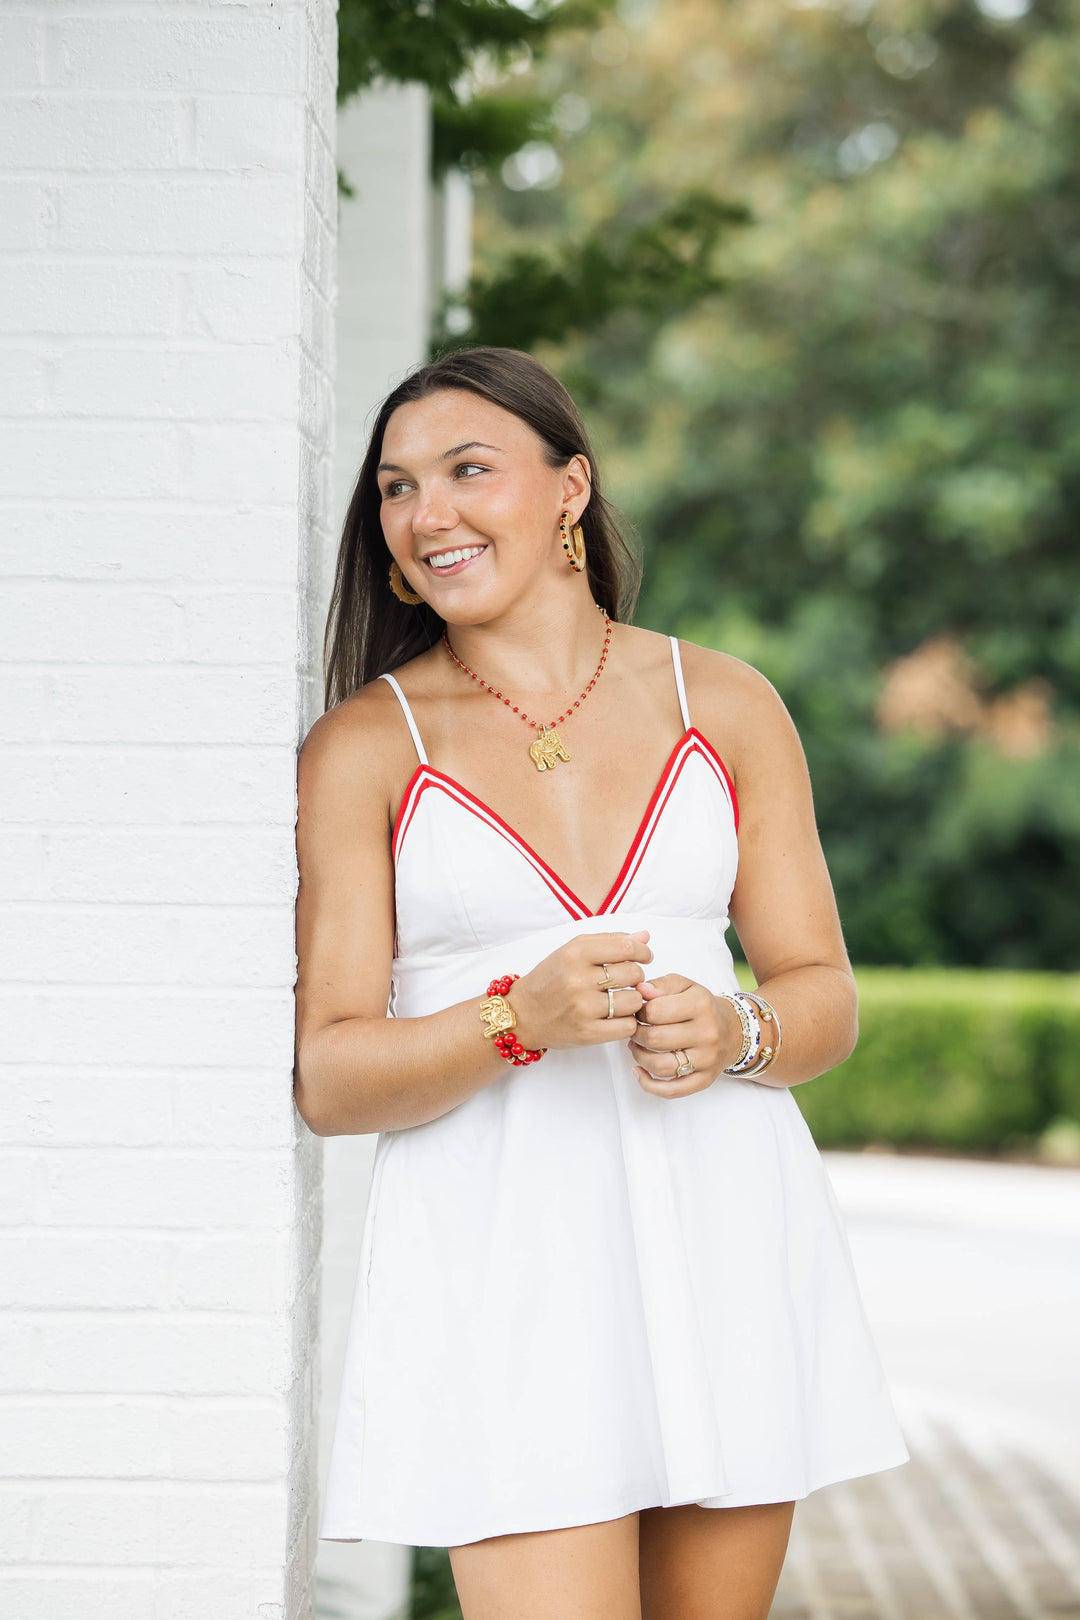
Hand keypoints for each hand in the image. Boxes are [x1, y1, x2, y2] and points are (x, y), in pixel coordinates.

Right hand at [509, 931, 653, 1051]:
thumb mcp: (572, 952)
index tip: (644, 956)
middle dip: (636, 976)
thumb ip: (609, 941)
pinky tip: (616, 1017)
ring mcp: (583, 1008)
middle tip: (626, 981)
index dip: (643, 951)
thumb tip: (645, 936)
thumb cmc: (550, 980)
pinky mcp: (587, 1033)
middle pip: (634, 973)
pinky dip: (627, 1021)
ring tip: (620, 1000)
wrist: (522, 1015)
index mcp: (575, 953)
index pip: (626, 947)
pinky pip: (627, 1026)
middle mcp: (578, 979)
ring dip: (633, 1000)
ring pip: (634, 1001)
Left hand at [628, 975, 742, 1097]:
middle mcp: (707, 1033)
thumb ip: (661, 984)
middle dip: (636, 1034)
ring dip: (639, 1057)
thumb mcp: (685, 986)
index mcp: (701, 1005)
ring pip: (661, 1066)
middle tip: (634, 1030)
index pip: (655, 1011)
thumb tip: (640, 990)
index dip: (638, 1011)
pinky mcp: (704, 1080)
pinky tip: (638, 1072)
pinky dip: (649, 1085)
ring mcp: (707, 1059)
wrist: (732, 1030)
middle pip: (656, 1039)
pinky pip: (672, 1091)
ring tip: (636, 1047)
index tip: (639, 1011)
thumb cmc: (701, 1006)